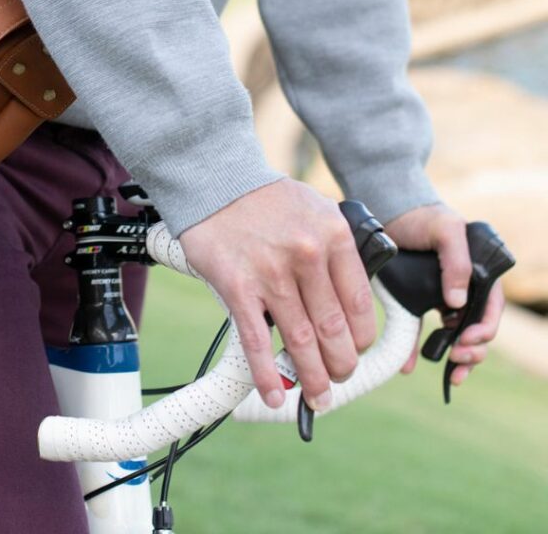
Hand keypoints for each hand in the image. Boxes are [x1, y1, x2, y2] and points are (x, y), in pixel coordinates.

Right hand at [179, 178, 375, 412]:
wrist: (215, 180)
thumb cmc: (266, 199)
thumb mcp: (317, 210)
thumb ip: (337, 250)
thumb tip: (349, 300)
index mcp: (334, 237)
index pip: (359, 306)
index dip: (360, 339)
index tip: (356, 351)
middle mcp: (307, 256)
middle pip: (333, 330)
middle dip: (340, 366)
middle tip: (338, 377)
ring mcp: (271, 273)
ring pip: (300, 342)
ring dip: (311, 378)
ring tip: (317, 396)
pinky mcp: (236, 286)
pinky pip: (256, 341)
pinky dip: (267, 375)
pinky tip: (274, 394)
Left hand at [384, 204, 504, 387]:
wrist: (390, 211)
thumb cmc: (424, 217)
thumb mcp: (446, 230)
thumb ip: (456, 261)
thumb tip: (459, 302)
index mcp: (479, 275)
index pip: (491, 309)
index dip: (484, 329)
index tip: (467, 340)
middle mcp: (464, 290)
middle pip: (476, 328)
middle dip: (473, 350)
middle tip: (457, 359)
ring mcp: (440, 298)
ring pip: (452, 336)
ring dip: (454, 358)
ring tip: (450, 373)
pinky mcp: (415, 301)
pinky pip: (418, 330)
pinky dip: (415, 350)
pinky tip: (408, 366)